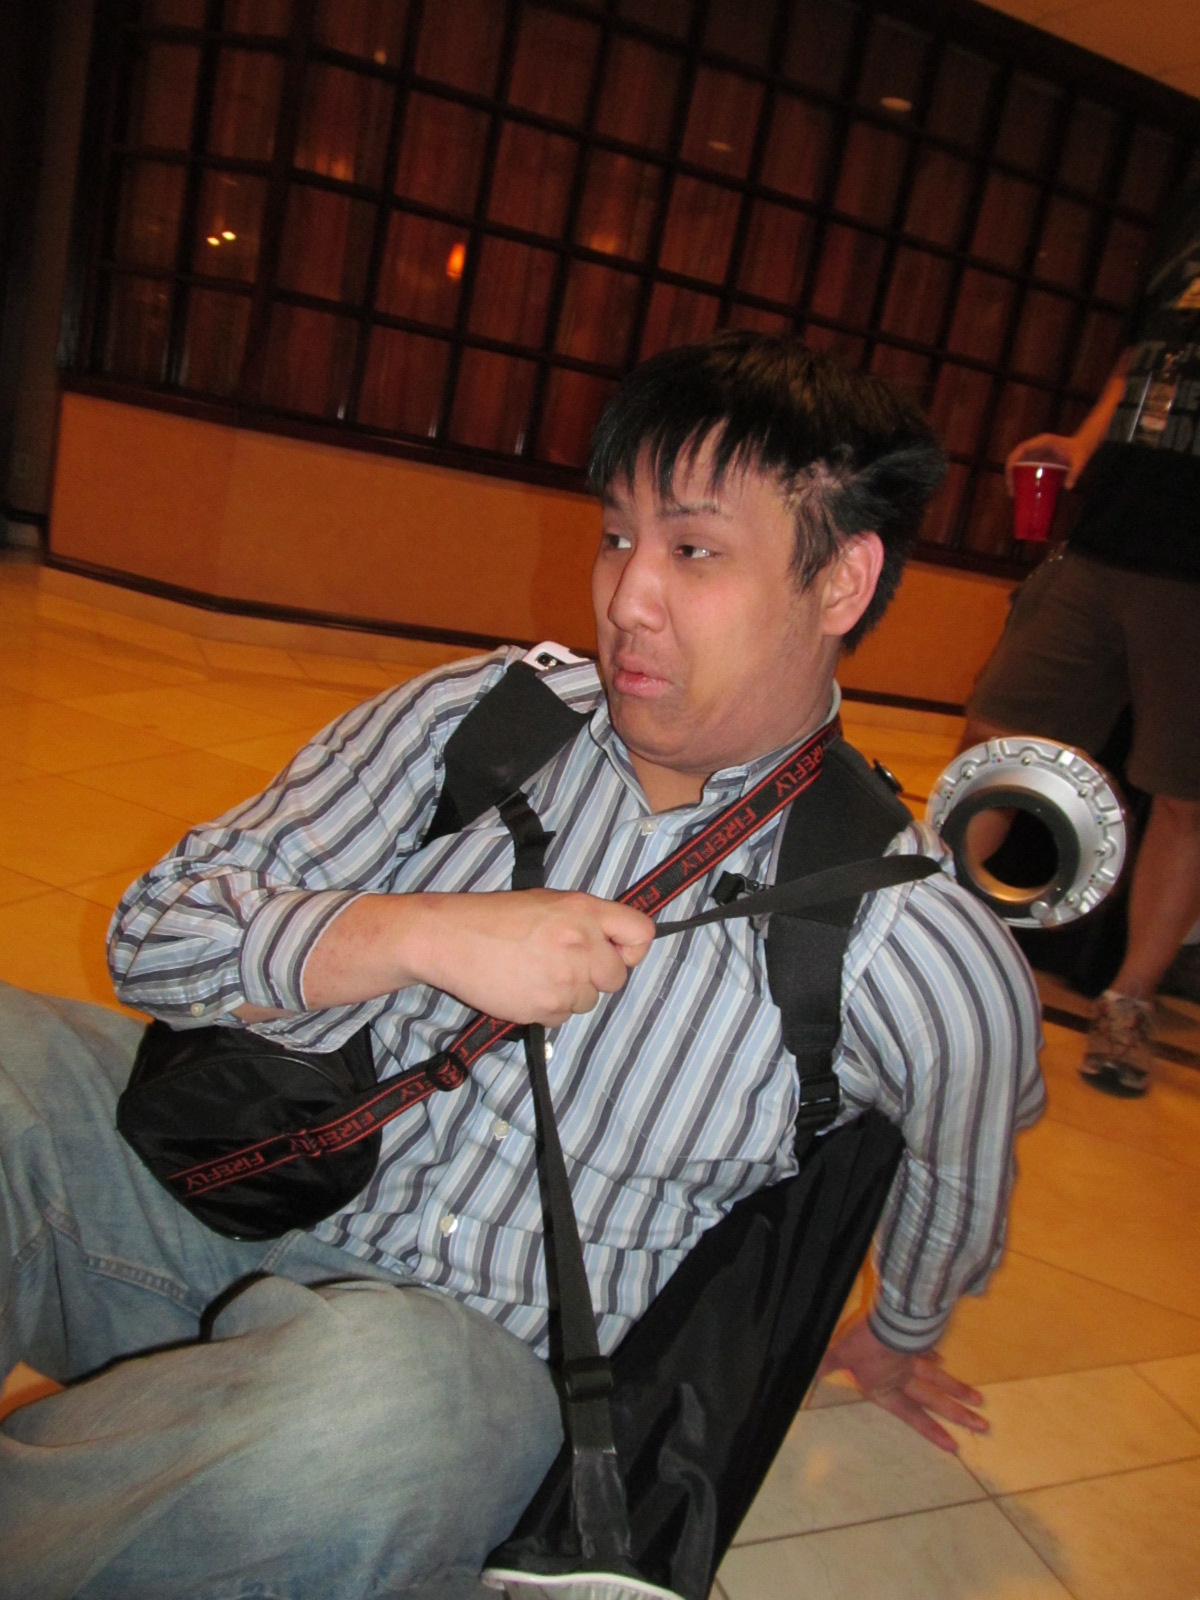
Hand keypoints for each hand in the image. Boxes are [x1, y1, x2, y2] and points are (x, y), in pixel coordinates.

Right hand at [415, 889, 654, 1025]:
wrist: (451, 938)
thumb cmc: (495, 917)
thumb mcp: (549, 903)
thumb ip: (586, 922)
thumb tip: (613, 945)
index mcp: (584, 910)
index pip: (642, 934)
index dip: (631, 949)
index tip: (615, 953)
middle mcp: (582, 943)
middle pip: (616, 978)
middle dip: (594, 977)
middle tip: (563, 965)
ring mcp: (565, 978)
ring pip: (588, 1002)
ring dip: (568, 994)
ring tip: (535, 973)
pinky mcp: (545, 1007)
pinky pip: (562, 1017)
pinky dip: (546, 1008)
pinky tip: (523, 987)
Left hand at [818, 1315, 986, 1452]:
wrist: (885, 1317)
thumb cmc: (862, 1342)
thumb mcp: (837, 1355)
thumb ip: (824, 1367)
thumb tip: (804, 1382)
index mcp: (886, 1387)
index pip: (912, 1415)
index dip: (931, 1431)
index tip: (954, 1447)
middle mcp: (904, 1376)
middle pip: (935, 1398)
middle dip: (958, 1415)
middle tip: (983, 1426)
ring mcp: (912, 1357)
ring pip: (940, 1377)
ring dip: (958, 1389)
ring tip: (979, 1401)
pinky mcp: (914, 1338)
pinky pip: (927, 1350)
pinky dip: (935, 1357)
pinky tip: (943, 1361)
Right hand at [1004, 432, 1087, 491]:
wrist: (1081, 447)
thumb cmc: (1080, 452)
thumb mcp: (1080, 461)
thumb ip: (1075, 473)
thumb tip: (1068, 487)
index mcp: (1043, 442)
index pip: (1022, 448)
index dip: (1013, 461)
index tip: (1011, 476)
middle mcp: (1035, 445)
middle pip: (1015, 456)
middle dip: (1009, 473)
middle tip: (1011, 491)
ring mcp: (1034, 451)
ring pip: (1016, 462)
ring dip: (1012, 477)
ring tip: (1013, 493)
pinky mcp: (1035, 458)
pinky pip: (1022, 466)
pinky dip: (1018, 477)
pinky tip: (1020, 489)